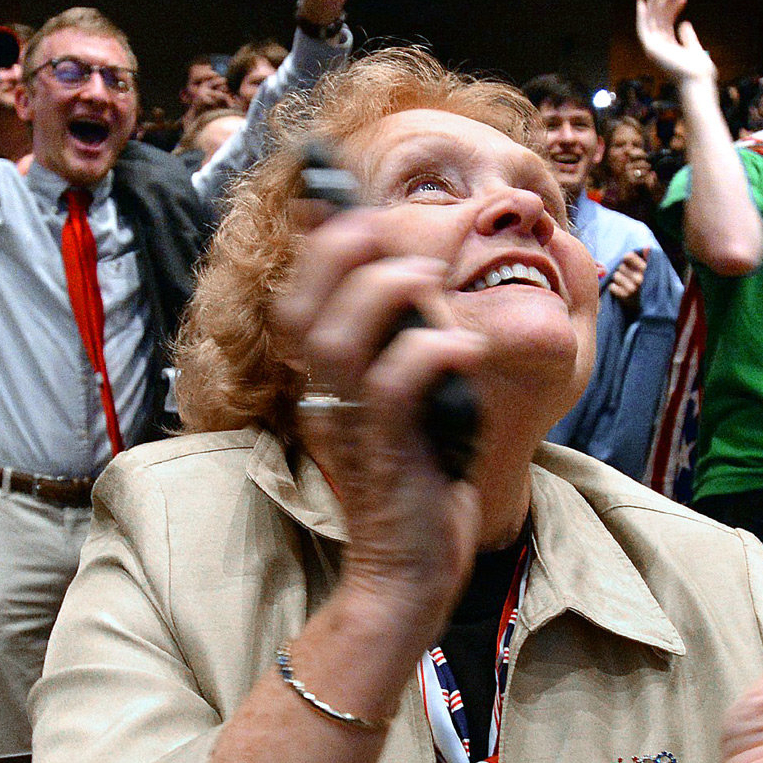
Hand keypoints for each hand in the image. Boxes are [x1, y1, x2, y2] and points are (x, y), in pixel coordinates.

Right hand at [273, 209, 487, 608]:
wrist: (409, 577)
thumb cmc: (419, 489)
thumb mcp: (410, 405)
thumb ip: (405, 346)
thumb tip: (423, 283)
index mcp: (325, 382)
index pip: (299, 295)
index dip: (311, 237)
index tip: (327, 185)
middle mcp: (326, 397)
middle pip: (304, 304)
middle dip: (345, 249)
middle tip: (393, 231)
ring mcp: (351, 423)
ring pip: (340, 334)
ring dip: (387, 289)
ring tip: (428, 280)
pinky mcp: (388, 450)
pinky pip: (396, 381)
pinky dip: (432, 349)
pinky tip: (464, 348)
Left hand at [607, 250, 647, 317]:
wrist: (645, 308)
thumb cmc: (645, 286)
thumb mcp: (649, 272)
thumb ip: (648, 259)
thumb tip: (647, 247)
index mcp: (646, 270)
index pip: (628, 256)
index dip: (626, 260)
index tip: (629, 265)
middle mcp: (640, 278)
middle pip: (620, 266)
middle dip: (622, 271)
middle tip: (628, 279)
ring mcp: (632, 288)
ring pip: (615, 276)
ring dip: (618, 280)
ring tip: (625, 286)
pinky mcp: (624, 297)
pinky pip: (612, 286)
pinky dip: (614, 289)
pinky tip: (622, 292)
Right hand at [636, 0, 716, 85]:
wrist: (698, 83)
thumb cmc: (699, 72)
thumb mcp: (695, 49)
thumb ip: (688, 37)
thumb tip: (684, 23)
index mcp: (667, 48)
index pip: (666, 22)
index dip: (672, 7)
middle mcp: (658, 47)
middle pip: (658, 16)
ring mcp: (653, 48)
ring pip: (652, 17)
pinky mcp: (650, 48)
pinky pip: (643, 27)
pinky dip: (641, 15)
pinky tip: (644, 1)